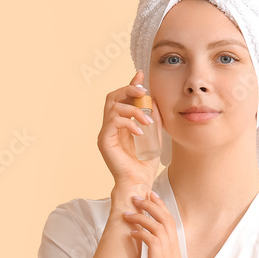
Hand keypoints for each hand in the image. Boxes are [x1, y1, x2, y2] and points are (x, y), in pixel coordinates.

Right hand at [98, 69, 162, 188]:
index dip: (130, 85)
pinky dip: (128, 123)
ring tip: (147, 121)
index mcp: (120, 124)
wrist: (139, 182)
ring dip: (133, 110)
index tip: (140, 75)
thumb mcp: (154, 136)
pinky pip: (113, 122)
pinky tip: (140, 131)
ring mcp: (105, 133)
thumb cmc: (145, 164)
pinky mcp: (104, 141)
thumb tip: (154, 100)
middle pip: (112, 97)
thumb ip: (153, 119)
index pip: (122, 98)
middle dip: (127, 90)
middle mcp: (110, 126)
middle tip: (143, 92)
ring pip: (113, 107)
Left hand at [122, 190, 180, 257]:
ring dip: (142, 217)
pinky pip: (152, 241)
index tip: (148, 194)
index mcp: (174, 252)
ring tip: (127, 213)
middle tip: (136, 197)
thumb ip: (151, 252)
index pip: (170, 222)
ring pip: (159, 228)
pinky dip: (141, 232)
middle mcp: (174, 254)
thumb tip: (139, 235)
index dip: (160, 206)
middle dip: (151, 205)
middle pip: (166, 220)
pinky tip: (130, 232)